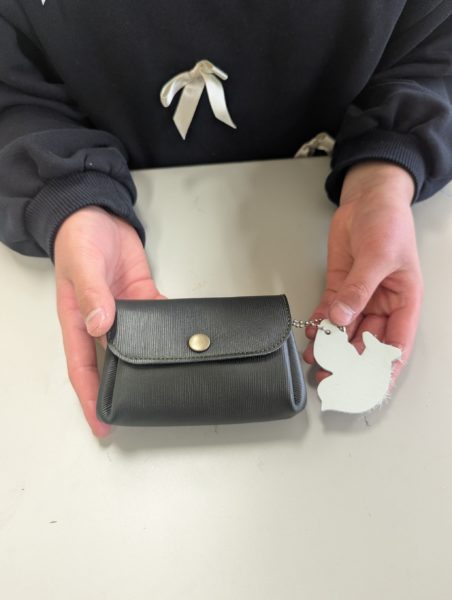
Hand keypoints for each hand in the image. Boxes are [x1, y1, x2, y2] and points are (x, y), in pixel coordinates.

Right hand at [54, 206, 164, 436]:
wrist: (98, 213)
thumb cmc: (79, 238)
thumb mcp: (81, 265)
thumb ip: (91, 293)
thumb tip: (100, 325)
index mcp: (78, 320)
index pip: (82, 368)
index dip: (92, 397)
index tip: (103, 423)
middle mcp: (102, 322)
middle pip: (112, 364)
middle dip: (123, 389)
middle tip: (142, 411)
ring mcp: (124, 311)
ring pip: (137, 345)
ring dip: (150, 364)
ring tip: (168, 383)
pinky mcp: (143, 296)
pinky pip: (157, 318)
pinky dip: (168, 330)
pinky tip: (182, 342)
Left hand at [303, 161, 422, 384]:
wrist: (367, 200)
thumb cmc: (388, 223)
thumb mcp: (379, 256)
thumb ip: (359, 288)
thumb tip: (342, 317)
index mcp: (404, 301)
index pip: (396, 343)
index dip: (383, 368)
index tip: (368, 387)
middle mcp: (382, 304)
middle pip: (366, 342)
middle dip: (349, 362)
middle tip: (332, 377)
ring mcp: (359, 297)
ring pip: (345, 331)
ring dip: (331, 347)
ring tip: (316, 361)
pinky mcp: (339, 288)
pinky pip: (329, 312)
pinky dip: (320, 325)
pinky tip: (312, 335)